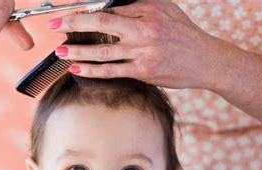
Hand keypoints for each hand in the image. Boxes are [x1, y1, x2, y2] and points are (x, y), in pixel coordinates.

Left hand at [48, 0, 235, 89]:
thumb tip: (112, 4)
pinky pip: (113, 71)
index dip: (86, 9)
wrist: (206, 60)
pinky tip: (78, 69)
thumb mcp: (166, 10)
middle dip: (74, 24)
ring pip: (104, 51)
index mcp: (148, 10)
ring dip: (79, 51)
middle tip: (54, 25)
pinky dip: (92, 71)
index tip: (69, 12)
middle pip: (102, 23)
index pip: (111, 6)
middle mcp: (144, 29)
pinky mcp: (144, 71)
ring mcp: (143, 52)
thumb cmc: (184, 35)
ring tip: (61, 51)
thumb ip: (139, 6)